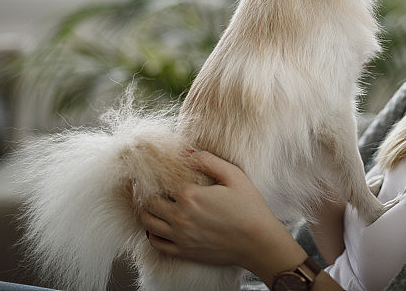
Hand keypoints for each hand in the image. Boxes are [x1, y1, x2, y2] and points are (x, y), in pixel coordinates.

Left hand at [138, 150, 307, 282]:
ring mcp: (180, 236)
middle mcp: (180, 216)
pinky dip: (151, 233)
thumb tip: (187, 152)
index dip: (157, 173)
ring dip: (145, 211)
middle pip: (149, 201)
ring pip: (147, 222)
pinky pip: (156, 243)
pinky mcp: (184, 252)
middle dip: (146, 191)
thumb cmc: (250, 208)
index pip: (161, 180)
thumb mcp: (234, 175)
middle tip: (148, 185)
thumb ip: (208, 160)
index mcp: (191, 195)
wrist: (259, 242)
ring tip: (151, 203)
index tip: (154, 168)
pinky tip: (157, 225)